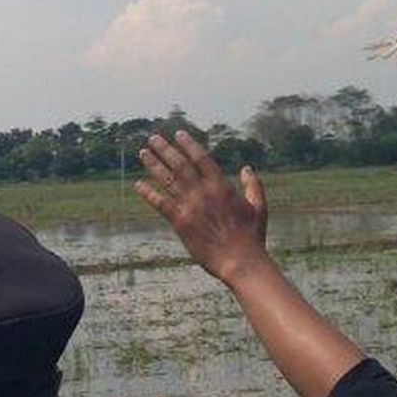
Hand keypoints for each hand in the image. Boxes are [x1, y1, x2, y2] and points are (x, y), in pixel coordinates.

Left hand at [134, 130, 268, 284]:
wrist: (240, 262)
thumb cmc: (252, 237)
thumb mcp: (259, 207)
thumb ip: (253, 186)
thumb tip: (246, 168)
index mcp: (221, 186)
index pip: (201, 158)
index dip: (188, 144)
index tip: (178, 134)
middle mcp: (203, 193)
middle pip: (179, 165)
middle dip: (165, 149)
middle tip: (153, 138)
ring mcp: (190, 207)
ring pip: (167, 180)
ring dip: (154, 165)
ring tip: (143, 153)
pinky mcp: (180, 222)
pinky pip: (160, 203)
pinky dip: (148, 193)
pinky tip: (138, 184)